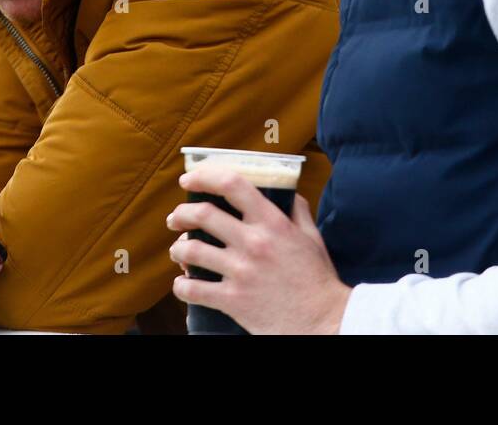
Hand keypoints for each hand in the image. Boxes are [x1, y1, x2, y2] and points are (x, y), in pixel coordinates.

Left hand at [166, 163, 352, 333]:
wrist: (323, 321)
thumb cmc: (317, 279)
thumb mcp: (311, 237)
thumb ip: (296, 210)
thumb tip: (284, 192)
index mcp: (272, 223)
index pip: (233, 185)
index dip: (205, 177)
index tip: (189, 180)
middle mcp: (253, 243)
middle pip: (202, 215)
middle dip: (181, 214)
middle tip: (175, 218)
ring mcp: (240, 272)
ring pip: (191, 251)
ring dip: (178, 249)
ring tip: (178, 250)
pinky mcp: (232, 300)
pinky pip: (193, 290)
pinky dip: (181, 286)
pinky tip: (182, 284)